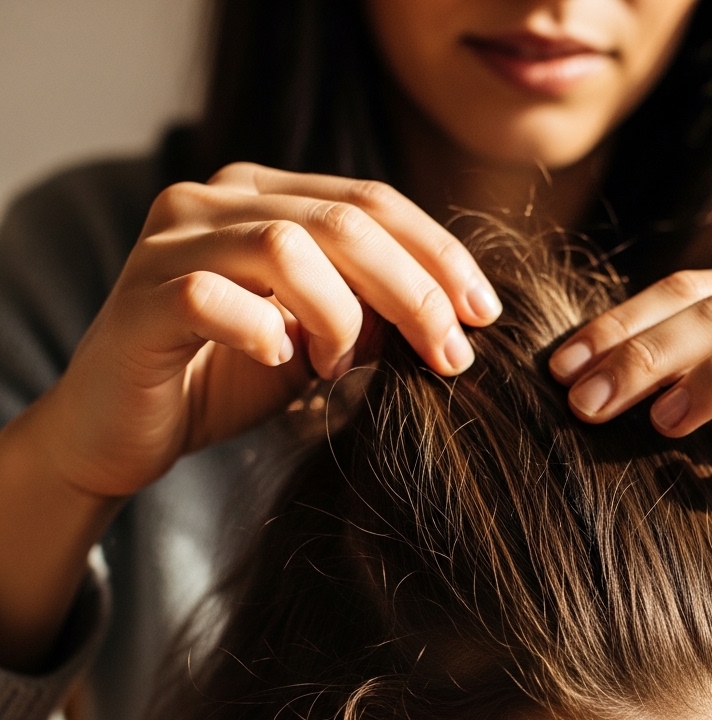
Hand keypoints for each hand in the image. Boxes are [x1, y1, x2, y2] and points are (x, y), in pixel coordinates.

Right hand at [41, 162, 501, 498]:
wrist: (122, 427)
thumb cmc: (225, 379)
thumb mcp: (318, 343)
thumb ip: (371, 315)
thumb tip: (453, 319)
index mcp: (264, 196)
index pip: (373, 202)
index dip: (438, 255)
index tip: (484, 314)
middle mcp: (215, 200)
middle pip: (346, 221)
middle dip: (415, 291)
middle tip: (451, 356)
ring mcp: (171, 241)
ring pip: (286, 246)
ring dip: (339, 316)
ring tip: (339, 370)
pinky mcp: (143, 297)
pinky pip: (213, 297)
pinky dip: (264, 332)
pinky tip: (283, 363)